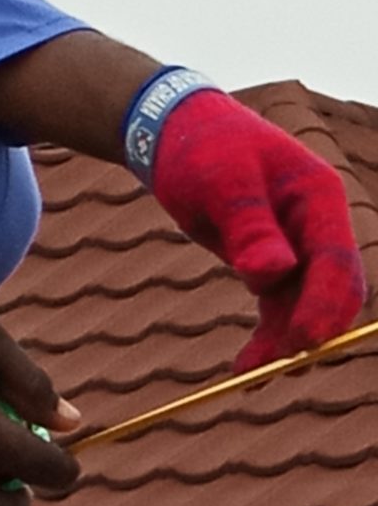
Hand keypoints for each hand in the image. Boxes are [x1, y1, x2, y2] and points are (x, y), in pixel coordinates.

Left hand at [150, 90, 367, 369]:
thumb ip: (249, 226)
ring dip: (283, 342)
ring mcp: (296, 244)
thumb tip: (272, 275)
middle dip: (308, 332)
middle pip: (330, 291)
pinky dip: (267, 334)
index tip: (301, 342)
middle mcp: (315, 222)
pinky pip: (278, 305)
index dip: (323, 305)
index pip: (336, 260)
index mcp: (317, 194)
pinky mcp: (270, 261)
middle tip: (274, 366)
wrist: (170, 131)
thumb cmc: (199, 147)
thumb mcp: (219, 180)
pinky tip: (245, 366)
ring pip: (303, 305)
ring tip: (250, 374)